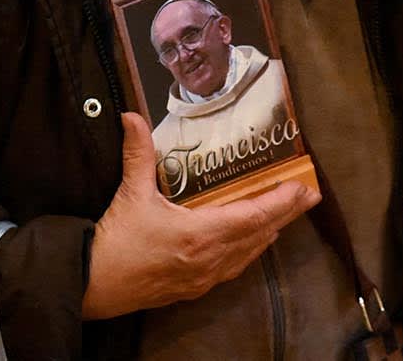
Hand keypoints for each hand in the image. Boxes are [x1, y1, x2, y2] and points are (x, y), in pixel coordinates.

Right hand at [81, 114, 318, 319]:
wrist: (93, 285)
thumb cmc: (115, 243)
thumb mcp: (130, 193)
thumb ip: (138, 153)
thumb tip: (132, 116)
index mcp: (200, 234)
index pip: (254, 216)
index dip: (281, 202)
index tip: (302, 188)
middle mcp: (209, 259)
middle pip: (260, 235)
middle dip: (286, 215)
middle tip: (309, 197)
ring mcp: (203, 276)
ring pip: (248, 254)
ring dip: (269, 233)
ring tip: (285, 216)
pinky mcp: (193, 287)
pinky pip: (232, 268)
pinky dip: (248, 251)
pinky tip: (251, 245)